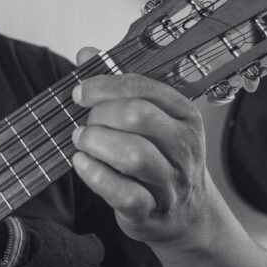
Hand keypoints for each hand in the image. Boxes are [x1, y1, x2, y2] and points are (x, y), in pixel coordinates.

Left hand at [69, 47, 216, 248]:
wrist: (186, 214)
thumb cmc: (159, 156)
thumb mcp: (147, 118)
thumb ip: (117, 85)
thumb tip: (86, 53)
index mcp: (184, 114)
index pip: (144, 87)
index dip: (104, 86)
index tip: (79, 92)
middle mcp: (184, 146)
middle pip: (139, 116)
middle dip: (101, 115)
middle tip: (84, 124)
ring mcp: (171, 181)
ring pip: (134, 155)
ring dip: (97, 143)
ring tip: (82, 142)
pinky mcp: (153, 212)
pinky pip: (125, 194)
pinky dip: (97, 176)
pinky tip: (82, 164)